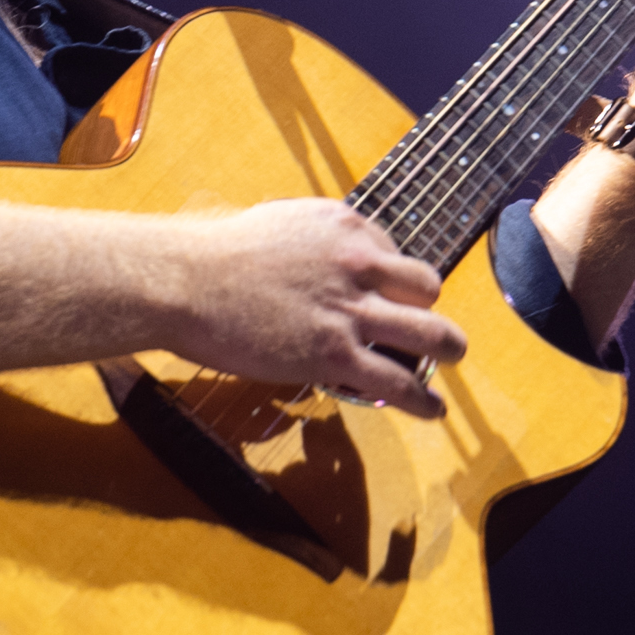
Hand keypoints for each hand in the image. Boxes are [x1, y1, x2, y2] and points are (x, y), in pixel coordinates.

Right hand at [160, 196, 464, 414]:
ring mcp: (351, 311)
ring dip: (447, 349)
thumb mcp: (282, 224)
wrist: (185, 281)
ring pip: (430, 334)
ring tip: (449, 362)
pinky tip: (432, 410)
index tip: (385, 298)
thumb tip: (326, 257)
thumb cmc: (217, 254)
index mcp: (346, 228)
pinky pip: (397, 382)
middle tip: (433, 328)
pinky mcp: (335, 355)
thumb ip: (316, 241)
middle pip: (427, 287)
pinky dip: (422, 400)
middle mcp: (360, 264)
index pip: (394, 255)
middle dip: (432, 310)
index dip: (392, 281)